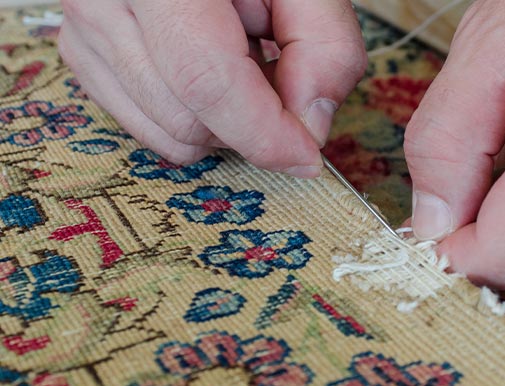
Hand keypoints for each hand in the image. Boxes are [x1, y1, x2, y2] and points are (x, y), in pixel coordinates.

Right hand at [57, 0, 365, 175]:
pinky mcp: (83, 53)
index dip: (262, 131)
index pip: (204, 78)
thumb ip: (324, 45)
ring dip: (222, 119)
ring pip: (167, 133)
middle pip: (187, 118)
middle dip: (249, 123)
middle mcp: (102, 0)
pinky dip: (192, 116)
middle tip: (277, 75)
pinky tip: (207, 68)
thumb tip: (310, 126)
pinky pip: (147, 127)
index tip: (305, 155)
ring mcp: (85, 30)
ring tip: (239, 56)